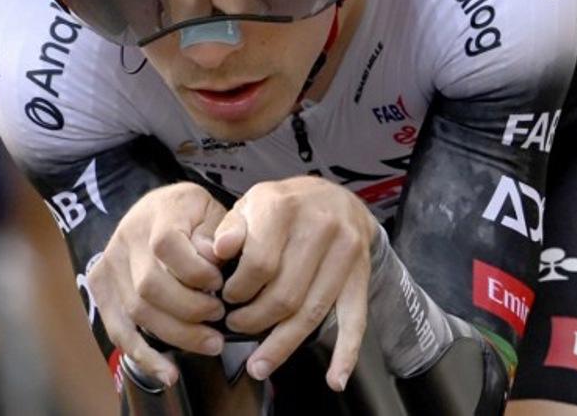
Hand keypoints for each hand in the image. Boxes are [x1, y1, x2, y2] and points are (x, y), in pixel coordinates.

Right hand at [87, 182, 228, 386]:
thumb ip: (218, 234)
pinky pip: (118, 330)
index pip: (166, 245)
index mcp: (158, 213)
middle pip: (150, 286)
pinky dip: (144, 356)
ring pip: (136, 312)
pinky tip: (168, 373)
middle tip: (220, 319)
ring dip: (176, 336)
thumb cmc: (192, 214)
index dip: (196, 271)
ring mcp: (109, 264)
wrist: (156, 208)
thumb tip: (217, 258)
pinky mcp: (101, 288)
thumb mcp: (212, 210)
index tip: (220, 283)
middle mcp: (126, 237)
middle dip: (190, 310)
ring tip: (210, 343)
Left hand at [213, 176, 376, 390]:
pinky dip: (346, 353)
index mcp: (284, 207)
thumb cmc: (285, 206)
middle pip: (285, 294)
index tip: (227, 298)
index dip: (238, 290)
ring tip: (259, 364)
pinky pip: (356, 319)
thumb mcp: (251, 203)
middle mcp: (319, 226)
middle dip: (254, 320)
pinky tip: (334, 379)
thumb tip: (216, 252)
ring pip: (312, 312)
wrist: (337, 197)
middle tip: (237, 327)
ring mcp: (345, 252)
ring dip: (283, 344)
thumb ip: (230, 228)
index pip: (258, 264)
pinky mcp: (361, 275)